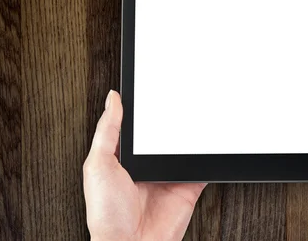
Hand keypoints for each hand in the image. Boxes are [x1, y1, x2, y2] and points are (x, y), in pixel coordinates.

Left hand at [83, 91, 205, 240]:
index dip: (142, 111)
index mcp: (124, 159)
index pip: (136, 128)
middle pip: (163, 135)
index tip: (149, 92)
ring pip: (184, 148)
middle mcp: (147, 166)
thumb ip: (107, 131)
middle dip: (170, 121)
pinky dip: (208, 157)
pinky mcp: (187, 188)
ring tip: (196, 118)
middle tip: (178, 101)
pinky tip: (209, 144)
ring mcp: (169, 177)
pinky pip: (202, 168)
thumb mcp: (98, 165)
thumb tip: (113, 100)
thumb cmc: (107, 215)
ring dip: (191, 136)